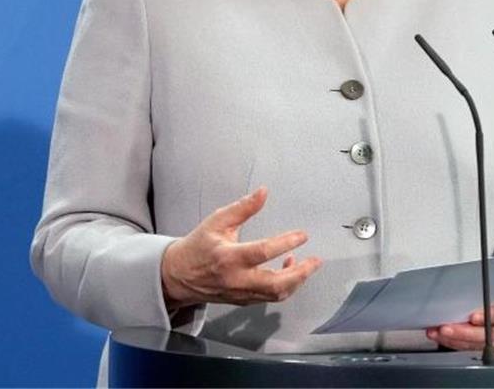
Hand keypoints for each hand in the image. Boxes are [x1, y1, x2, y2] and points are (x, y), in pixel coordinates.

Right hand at [161, 186, 323, 308]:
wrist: (178, 275)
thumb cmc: (198, 245)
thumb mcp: (217, 221)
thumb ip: (243, 208)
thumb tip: (263, 192)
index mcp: (228, 257)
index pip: (262, 252)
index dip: (285, 243)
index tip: (302, 235)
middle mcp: (236, 279)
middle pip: (275, 284)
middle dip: (300, 274)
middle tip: (315, 261)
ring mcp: (240, 293)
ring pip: (275, 295)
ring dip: (296, 281)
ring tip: (307, 265)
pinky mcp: (243, 300)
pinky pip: (269, 297)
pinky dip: (284, 286)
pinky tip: (289, 271)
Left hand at [425, 288, 493, 355]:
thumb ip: (482, 290)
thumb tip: (459, 289)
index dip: (489, 316)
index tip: (472, 317)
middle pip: (488, 334)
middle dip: (464, 332)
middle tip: (445, 328)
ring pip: (478, 345)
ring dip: (455, 340)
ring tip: (438, 333)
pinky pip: (473, 350)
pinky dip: (456, 344)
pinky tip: (444, 339)